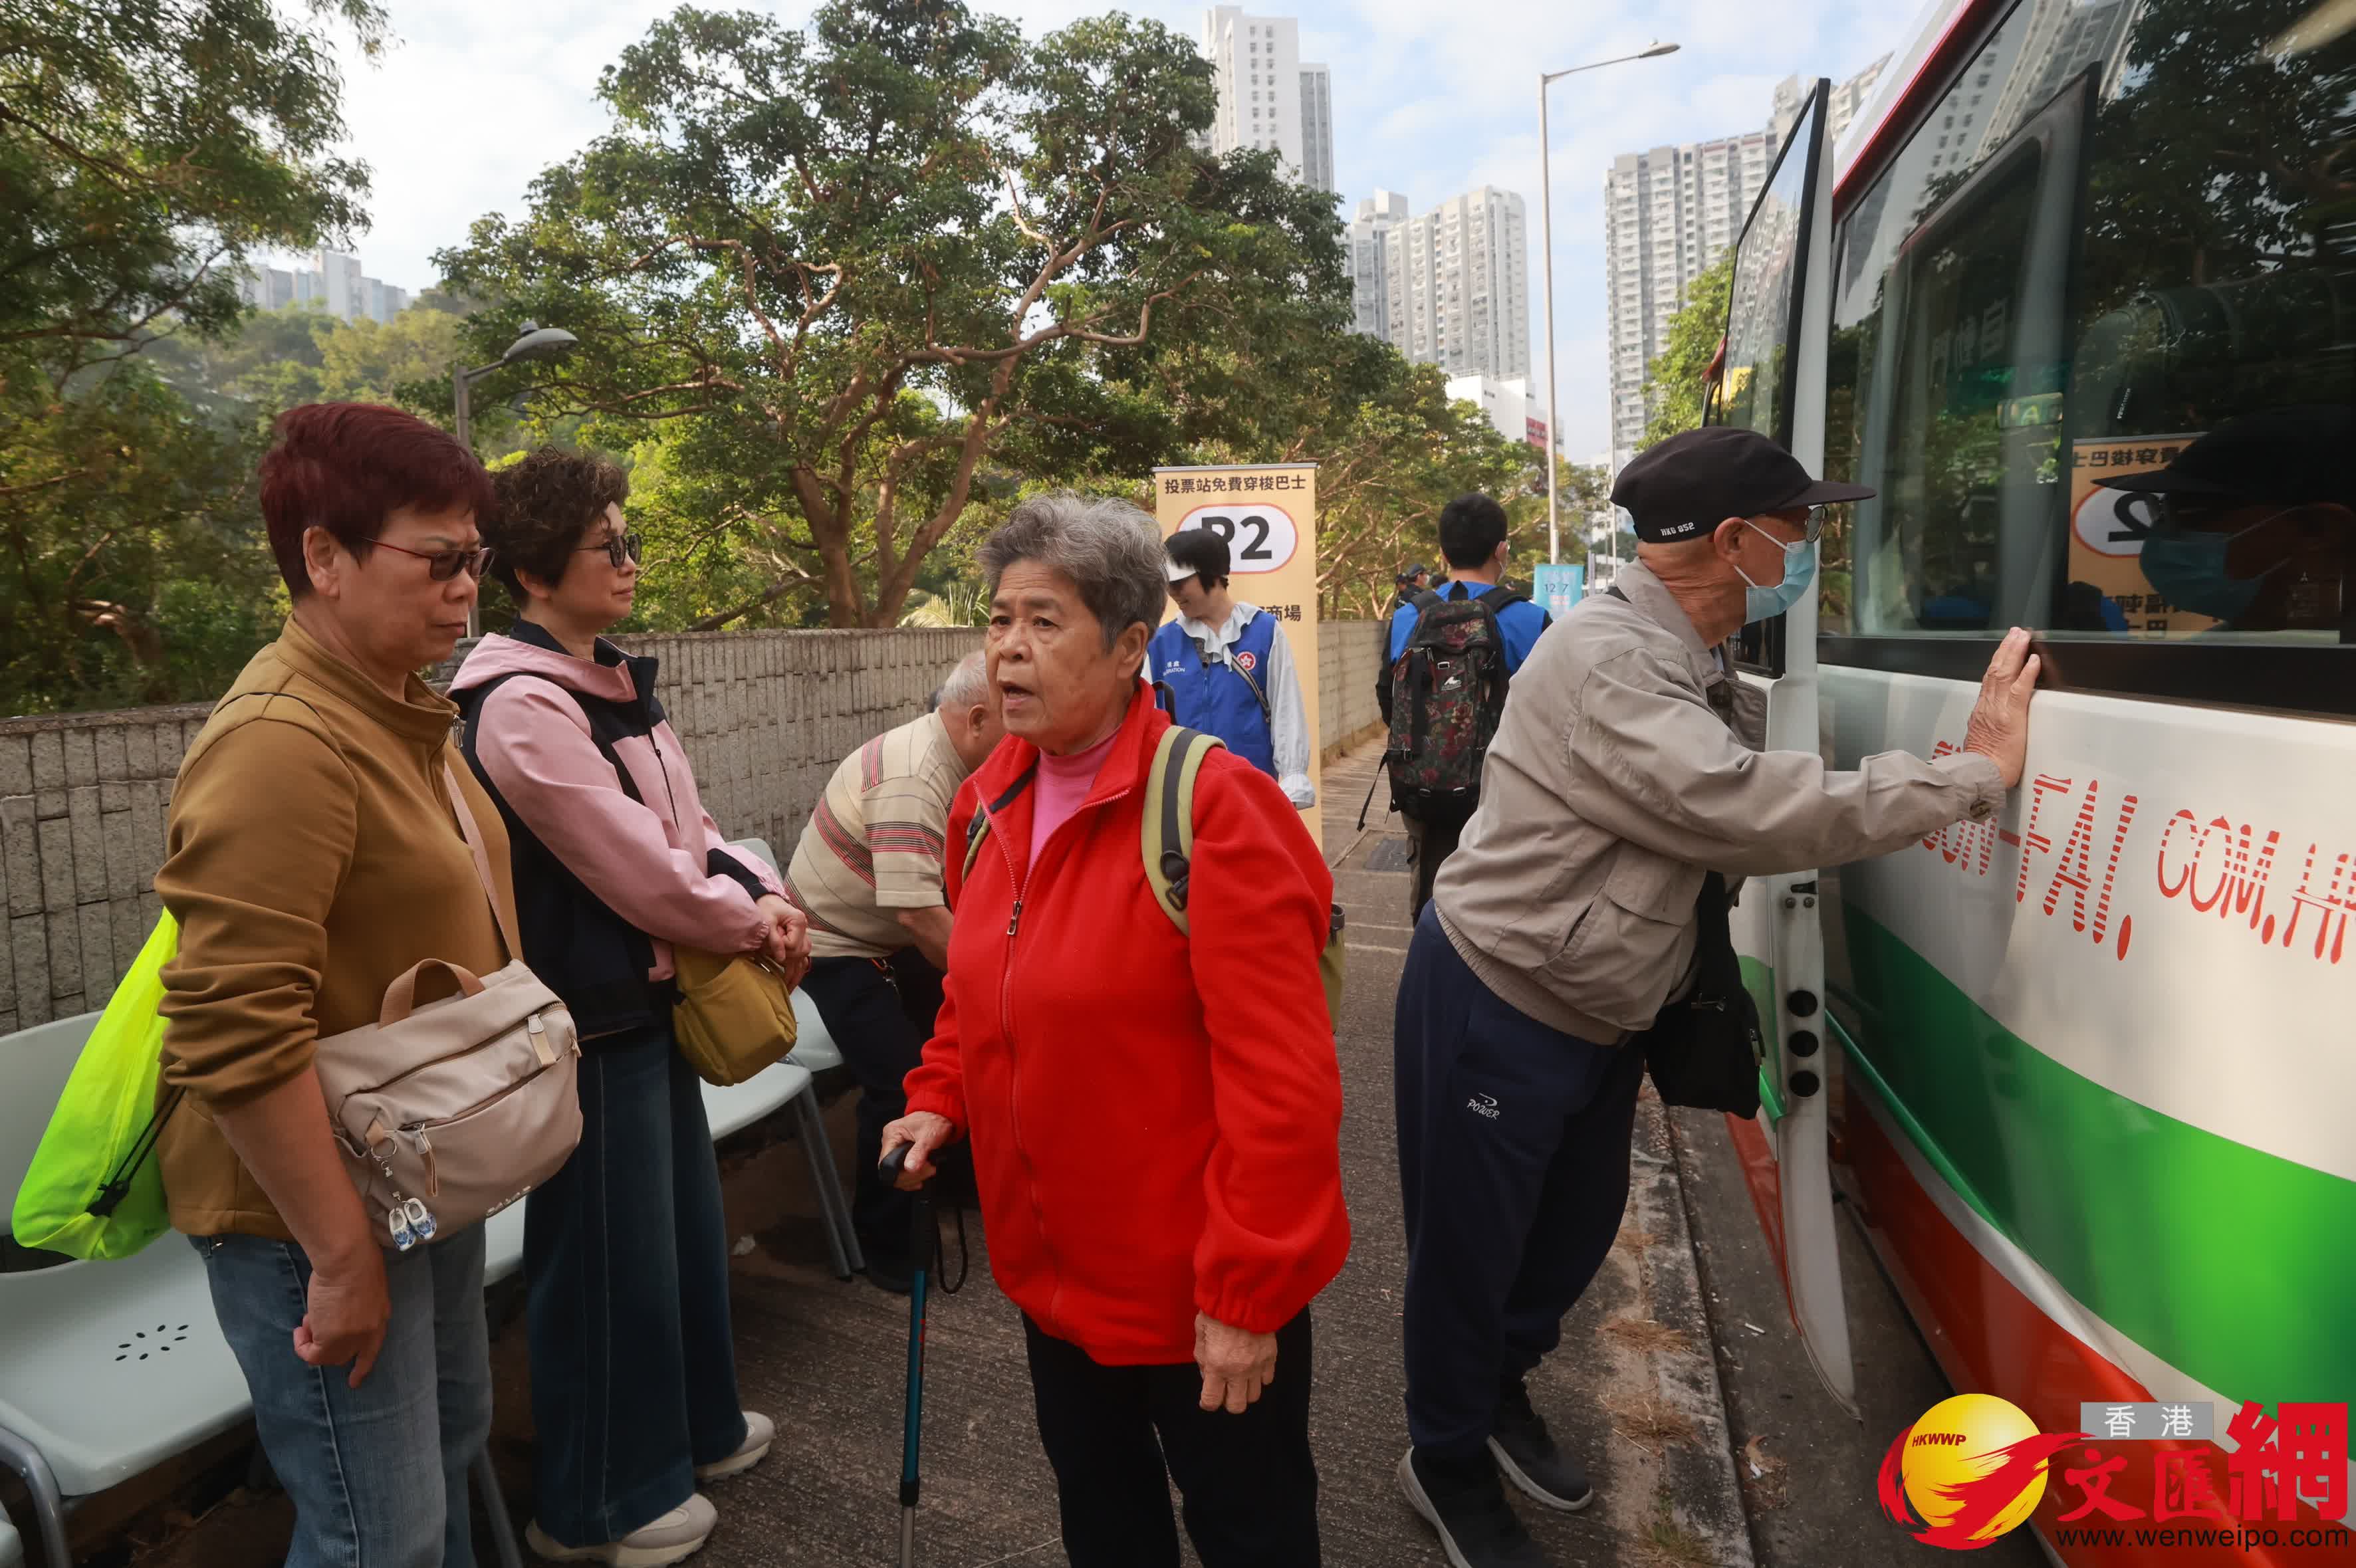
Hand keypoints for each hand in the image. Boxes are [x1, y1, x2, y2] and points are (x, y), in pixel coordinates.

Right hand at [293, 1246, 389, 1387]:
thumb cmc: (356, 1263)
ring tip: (308, 1321)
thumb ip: (357, 1306)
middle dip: (328, 1343)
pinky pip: (312, 1354)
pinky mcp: (332, 1340)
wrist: (347, 1259)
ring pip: (328, 1357)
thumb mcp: (365, 1289)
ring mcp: (352, 1339)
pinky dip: (302, 1346)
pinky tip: (300, 1330)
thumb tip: (338, 1314)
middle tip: (313, 1323)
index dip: (362, 1367)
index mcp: (381, 1319)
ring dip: (313, 1342)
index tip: (354, 1382)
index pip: (372, 1350)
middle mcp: (369, 1333)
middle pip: (346, 1355)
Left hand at [754, 894, 810, 985]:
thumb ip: (774, 939)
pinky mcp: (798, 939)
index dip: (781, 948)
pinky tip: (792, 980)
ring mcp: (803, 935)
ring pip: (804, 957)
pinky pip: (801, 957)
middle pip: (801, 952)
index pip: (793, 944)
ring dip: (796, 972)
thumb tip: (780, 958)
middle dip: (788, 960)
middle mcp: (804, 929)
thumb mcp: (766, 922)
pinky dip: (797, 968)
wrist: (766, 899)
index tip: (768, 946)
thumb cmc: (765, 907)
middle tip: (774, 968)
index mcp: (798, 921)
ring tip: (788, 988)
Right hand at [879, 1111, 955, 1189]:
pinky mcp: (901, 1154)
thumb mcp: (929, 1136)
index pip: (886, 1162)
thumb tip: (910, 1168)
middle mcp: (889, 1142)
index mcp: (891, 1134)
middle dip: (910, 1175)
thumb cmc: (934, 1121)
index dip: (900, 1172)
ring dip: (913, 1177)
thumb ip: (919, 1152)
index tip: (917, 1171)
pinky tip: (921, 1177)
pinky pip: (902, 1172)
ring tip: (929, 1170)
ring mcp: (894, 1148)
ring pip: (897, 1173)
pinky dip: (912, 1177)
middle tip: (929, 1170)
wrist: (940, 1115)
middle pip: (891, 1170)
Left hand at [1194, 1313, 1277, 1413]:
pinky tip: (1252, 1368)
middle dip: (1228, 1402)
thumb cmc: (1217, 1311)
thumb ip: (1202, 1359)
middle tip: (1224, 1391)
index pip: (1212, 1401)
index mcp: (1217, 1365)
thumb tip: (1207, 1376)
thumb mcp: (1200, 1334)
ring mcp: (1257, 1365)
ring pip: (1254, 1396)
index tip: (1207, 1399)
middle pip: (1236, 1406)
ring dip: (1245, 1391)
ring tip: (1239, 1379)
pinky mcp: (1270, 1357)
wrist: (1243, 1293)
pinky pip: (1267, 1379)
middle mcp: (1238, 1371)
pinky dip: (1260, 1378)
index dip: (1207, 1403)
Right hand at [1962, 626, 2040, 789]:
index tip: (2006, 648)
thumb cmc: (1983, 764)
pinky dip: (2026, 673)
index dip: (1998, 661)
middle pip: (1995, 670)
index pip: (1989, 679)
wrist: (1980, 775)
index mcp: (1982, 711)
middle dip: (2006, 649)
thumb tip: (1989, 725)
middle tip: (2016, 632)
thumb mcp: (1980, 741)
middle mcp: (1988, 706)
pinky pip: (2019, 690)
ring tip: (2023, 637)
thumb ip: (1985, 728)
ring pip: (2004, 674)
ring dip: (2015, 653)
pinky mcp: (2011, 717)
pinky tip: (2034, 661)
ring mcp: (1998, 709)